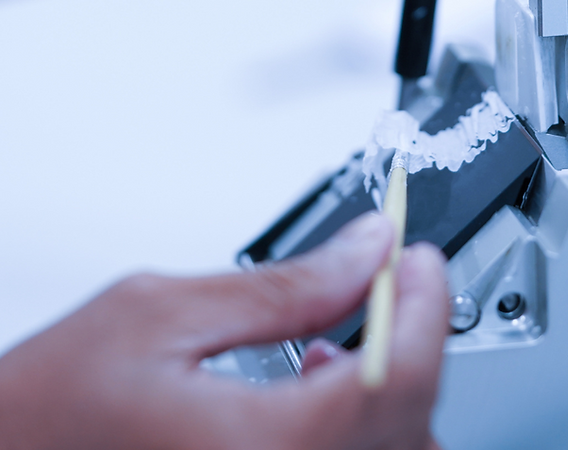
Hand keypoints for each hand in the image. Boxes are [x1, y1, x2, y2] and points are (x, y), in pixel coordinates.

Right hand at [0, 212, 448, 449]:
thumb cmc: (37, 418)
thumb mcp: (156, 317)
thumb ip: (283, 284)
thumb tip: (366, 247)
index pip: (399, 374)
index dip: (425, 301)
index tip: (417, 254)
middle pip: (411, 417)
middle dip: (413, 336)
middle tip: (392, 277)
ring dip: (392, 385)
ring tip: (350, 327)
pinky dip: (362, 424)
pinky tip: (318, 383)